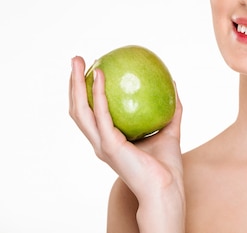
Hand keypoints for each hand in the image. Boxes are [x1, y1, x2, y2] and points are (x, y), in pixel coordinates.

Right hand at [69, 56, 184, 230]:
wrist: (166, 188)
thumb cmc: (167, 165)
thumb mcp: (170, 129)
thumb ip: (171, 108)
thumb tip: (173, 83)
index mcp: (109, 140)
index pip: (90, 112)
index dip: (85, 92)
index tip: (89, 69)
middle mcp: (100, 142)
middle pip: (78, 109)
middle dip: (73, 83)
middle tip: (77, 60)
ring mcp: (101, 144)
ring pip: (80, 111)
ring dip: (76, 85)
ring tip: (79, 63)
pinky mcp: (109, 146)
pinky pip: (101, 114)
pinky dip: (99, 93)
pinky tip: (102, 75)